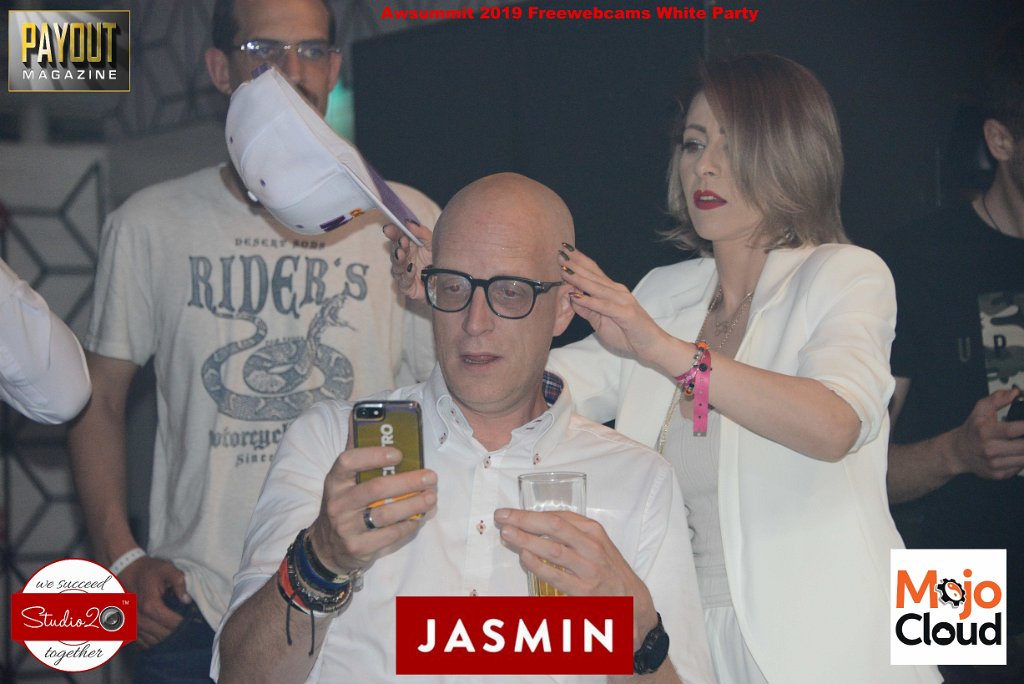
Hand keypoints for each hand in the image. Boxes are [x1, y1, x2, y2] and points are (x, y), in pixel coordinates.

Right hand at [118, 556, 188, 647]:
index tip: (196, 623)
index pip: (172, 623)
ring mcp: (132, 625)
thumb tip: (187, 600)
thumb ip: (179, 582)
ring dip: (167, 641)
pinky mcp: (129, 628)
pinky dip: (155, 642)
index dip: (186, 625)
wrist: (125, 571)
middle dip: (178, 635)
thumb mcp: (167, 569)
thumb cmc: (148, 570)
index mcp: (150, 605)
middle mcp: (139, 618)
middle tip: (190, 631)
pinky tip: (165, 637)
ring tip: (180, 635)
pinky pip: (143, 643)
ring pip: (153, 642)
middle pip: (164, 636)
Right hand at [307, 446, 437, 575]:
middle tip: (431, 477)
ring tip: (431, 497)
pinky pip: (389, 535)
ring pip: (385, 514)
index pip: (348, 461)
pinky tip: (420, 517)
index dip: (373, 455)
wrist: (327, 547)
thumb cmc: (344, 504)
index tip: (399, 453)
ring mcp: (347, 527)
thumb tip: (359, 414)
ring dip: (413, 504)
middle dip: (407, 482)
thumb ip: (355, 450)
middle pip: (375, 489)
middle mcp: (338, 503)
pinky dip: (409, 525)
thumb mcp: (343, 480)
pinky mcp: (358, 547)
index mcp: (335, 481)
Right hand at [384, 220, 432, 299]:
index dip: (392, 233)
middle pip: (395, 252)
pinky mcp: (408, 288)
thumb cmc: (440, 260)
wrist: (452, 281)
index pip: (397, 238)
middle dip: (397, 246)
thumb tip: (408, 223)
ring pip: (396, 267)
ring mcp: (405, 274)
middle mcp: (405, 260)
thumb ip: (422, 233)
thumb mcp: (433, 243)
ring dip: (398, 259)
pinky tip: (411, 268)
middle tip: (401, 240)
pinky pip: (404, 282)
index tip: (388, 229)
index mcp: (409, 247)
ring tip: (401, 252)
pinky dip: (407, 275)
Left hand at [494, 508, 656, 648]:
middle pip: (554, 527)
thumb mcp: (595, 543)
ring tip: (507, 534)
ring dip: (527, 540)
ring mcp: (589, 568)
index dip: (530, 513)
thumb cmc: (607, 568)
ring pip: (554, 549)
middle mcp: (592, 546)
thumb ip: (570, 533)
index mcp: (592, 530)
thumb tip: (535, 523)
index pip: (557, 516)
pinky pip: (557, 576)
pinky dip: (539, 565)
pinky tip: (524, 557)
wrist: (632, 600)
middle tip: (501, 517)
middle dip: (524, 520)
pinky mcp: (585, 591)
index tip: (509, 513)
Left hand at [558, 246, 675, 367]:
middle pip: (593, 275)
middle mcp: (617, 291)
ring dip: (579, 278)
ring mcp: (622, 301)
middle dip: (575, 264)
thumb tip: (571, 299)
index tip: (562, 251)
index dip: (578, 261)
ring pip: (597, 287)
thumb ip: (588, 310)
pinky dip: (589, 301)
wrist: (652, 346)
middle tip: (559, 252)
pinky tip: (576, 296)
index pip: (593, 272)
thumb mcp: (600, 322)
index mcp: (612, 291)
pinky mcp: (626, 313)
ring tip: (563, 270)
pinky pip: (604, 306)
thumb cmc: (628, 334)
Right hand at [951, 389, 1023, 478]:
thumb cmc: (972, 430)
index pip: (1012, 430)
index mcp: (984, 432)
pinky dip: (1021, 459)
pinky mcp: (999, 474)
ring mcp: (994, 464)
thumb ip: (997, 399)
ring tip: (1020, 441)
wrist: (958, 452)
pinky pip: (1020, 468)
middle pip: (1022, 447)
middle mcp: (989, 450)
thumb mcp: (980, 410)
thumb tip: (1014, 393)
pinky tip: (1016, 453)